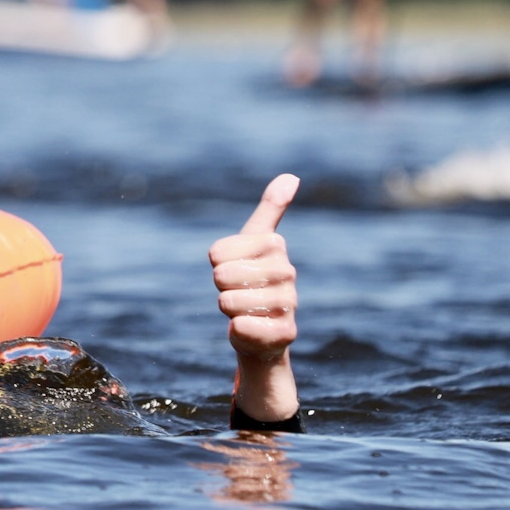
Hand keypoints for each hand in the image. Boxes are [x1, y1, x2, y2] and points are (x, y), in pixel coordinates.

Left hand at [209, 175, 299, 421]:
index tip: (233, 268)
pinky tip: (249, 328)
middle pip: (221, 276)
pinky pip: (242, 327)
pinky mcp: (285, 333)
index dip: (217, 265)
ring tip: (245, 310)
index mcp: (274, 245)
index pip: (217, 253)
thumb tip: (291, 177)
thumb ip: (270, 209)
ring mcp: (288, 304)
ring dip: (229, 309)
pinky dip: (237, 330)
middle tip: (238, 292)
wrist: (262, 331)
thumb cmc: (252, 280)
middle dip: (222, 287)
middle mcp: (286, 272)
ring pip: (229, 302)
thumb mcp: (254, 241)